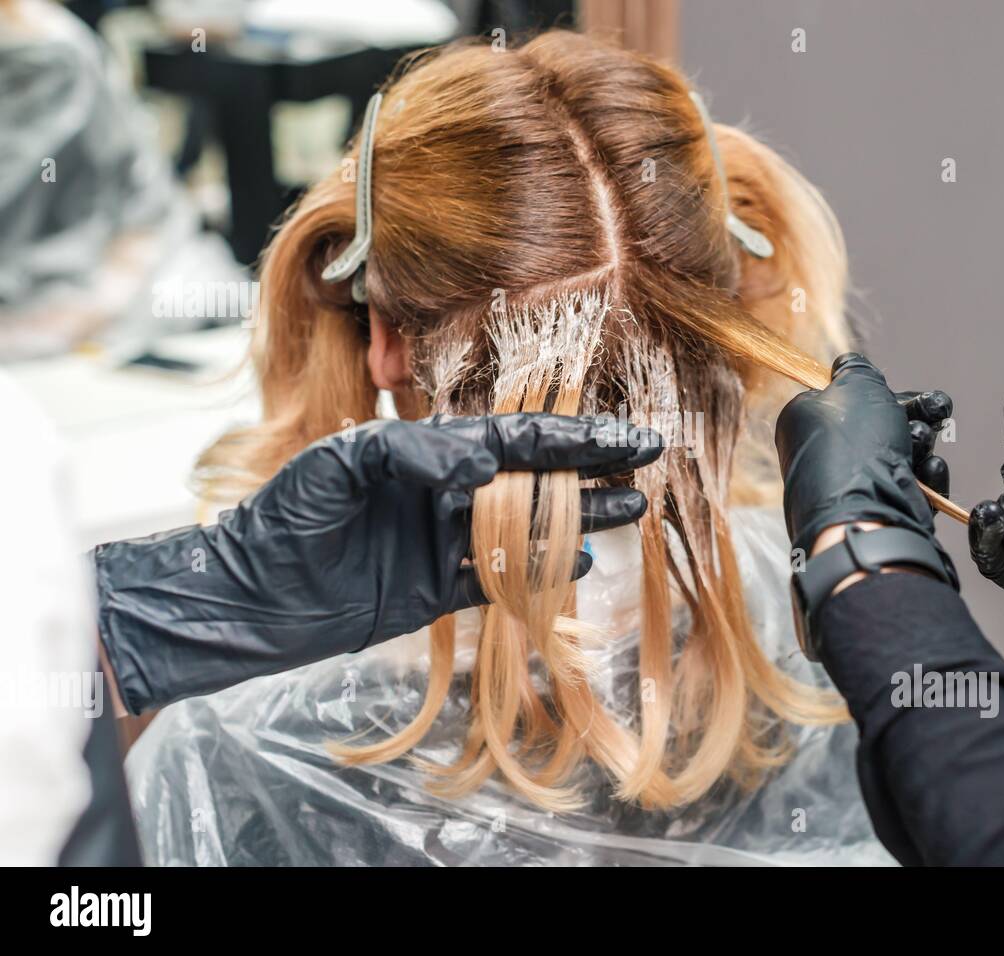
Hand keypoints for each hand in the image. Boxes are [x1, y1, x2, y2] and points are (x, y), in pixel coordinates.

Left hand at [95, 413, 661, 712]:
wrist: (248, 598)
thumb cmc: (284, 519)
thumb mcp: (339, 466)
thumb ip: (410, 451)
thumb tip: (480, 459)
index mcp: (428, 453)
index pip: (517, 438)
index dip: (575, 436)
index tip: (626, 435)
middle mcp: (445, 493)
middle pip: (535, 476)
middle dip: (592, 469)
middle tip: (646, 463)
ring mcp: (444, 542)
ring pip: (527, 527)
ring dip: (579, 517)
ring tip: (633, 508)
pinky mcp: (437, 591)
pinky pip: (499, 579)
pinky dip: (538, 571)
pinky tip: (578, 559)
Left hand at [776, 352, 956, 583]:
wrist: (864, 512)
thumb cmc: (853, 447)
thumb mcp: (856, 385)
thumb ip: (856, 369)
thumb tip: (846, 364)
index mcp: (808, 422)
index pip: (848, 397)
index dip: (880, 393)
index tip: (906, 394)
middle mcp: (824, 453)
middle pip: (880, 424)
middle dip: (911, 417)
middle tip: (927, 415)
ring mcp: (850, 483)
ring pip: (899, 452)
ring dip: (919, 443)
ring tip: (919, 446)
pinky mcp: (877, 508)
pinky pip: (908, 483)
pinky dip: (924, 476)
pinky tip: (929, 470)